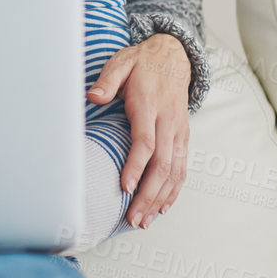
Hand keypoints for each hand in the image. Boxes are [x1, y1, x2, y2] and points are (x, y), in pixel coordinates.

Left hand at [86, 33, 190, 227]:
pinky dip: (174, 190)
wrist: (174, 56)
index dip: (136, 166)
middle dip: (148, 194)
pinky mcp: (183, 138)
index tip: (125, 187)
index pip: (145, 142)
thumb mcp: (121, 63)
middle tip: (133, 218)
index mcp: (150, 106)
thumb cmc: (142, 63)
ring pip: (174, 171)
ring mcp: (179, 132)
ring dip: (160, 199)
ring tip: (145, 221)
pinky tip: (162, 208)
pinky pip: (182, 168)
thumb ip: (107, 80)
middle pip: (162, 164)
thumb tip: (93, 96)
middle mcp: (168, 122)